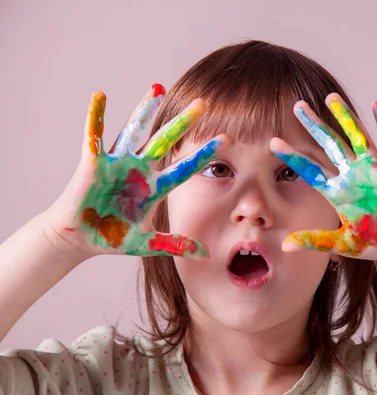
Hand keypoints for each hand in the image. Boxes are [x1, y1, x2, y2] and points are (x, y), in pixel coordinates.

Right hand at [45, 84, 226, 258]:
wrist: (80, 239)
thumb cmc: (112, 238)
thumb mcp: (148, 243)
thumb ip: (175, 244)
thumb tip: (206, 254)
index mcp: (155, 187)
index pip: (185, 167)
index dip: (204, 155)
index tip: (226, 140)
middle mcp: (140, 170)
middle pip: (165, 141)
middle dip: (183, 123)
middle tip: (203, 103)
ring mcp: (117, 164)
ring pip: (135, 132)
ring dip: (145, 110)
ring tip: (158, 88)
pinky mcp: (93, 163)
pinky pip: (94, 137)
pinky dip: (96, 117)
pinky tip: (100, 96)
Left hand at [270, 93, 376, 266]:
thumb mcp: (343, 244)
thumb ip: (315, 240)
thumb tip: (284, 246)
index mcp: (338, 192)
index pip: (310, 170)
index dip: (293, 156)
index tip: (273, 142)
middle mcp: (353, 176)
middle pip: (329, 145)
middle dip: (314, 126)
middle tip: (297, 106)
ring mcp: (373, 170)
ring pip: (356, 137)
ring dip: (345, 117)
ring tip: (330, 97)